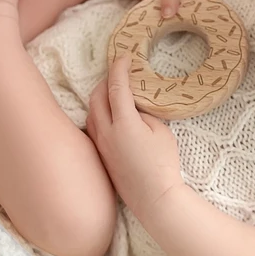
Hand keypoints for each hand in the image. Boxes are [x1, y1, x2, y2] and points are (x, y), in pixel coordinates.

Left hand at [86, 54, 183, 216]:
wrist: (154, 199)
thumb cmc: (163, 165)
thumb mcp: (161, 132)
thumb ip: (144, 115)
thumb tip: (134, 112)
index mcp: (123, 123)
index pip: (117, 87)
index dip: (120, 69)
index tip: (124, 57)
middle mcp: (106, 132)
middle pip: (96, 97)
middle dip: (105, 81)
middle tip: (118, 74)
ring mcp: (101, 145)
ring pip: (91, 113)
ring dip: (99, 98)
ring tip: (112, 93)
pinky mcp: (101, 156)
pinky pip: (92, 128)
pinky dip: (98, 115)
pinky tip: (109, 117)